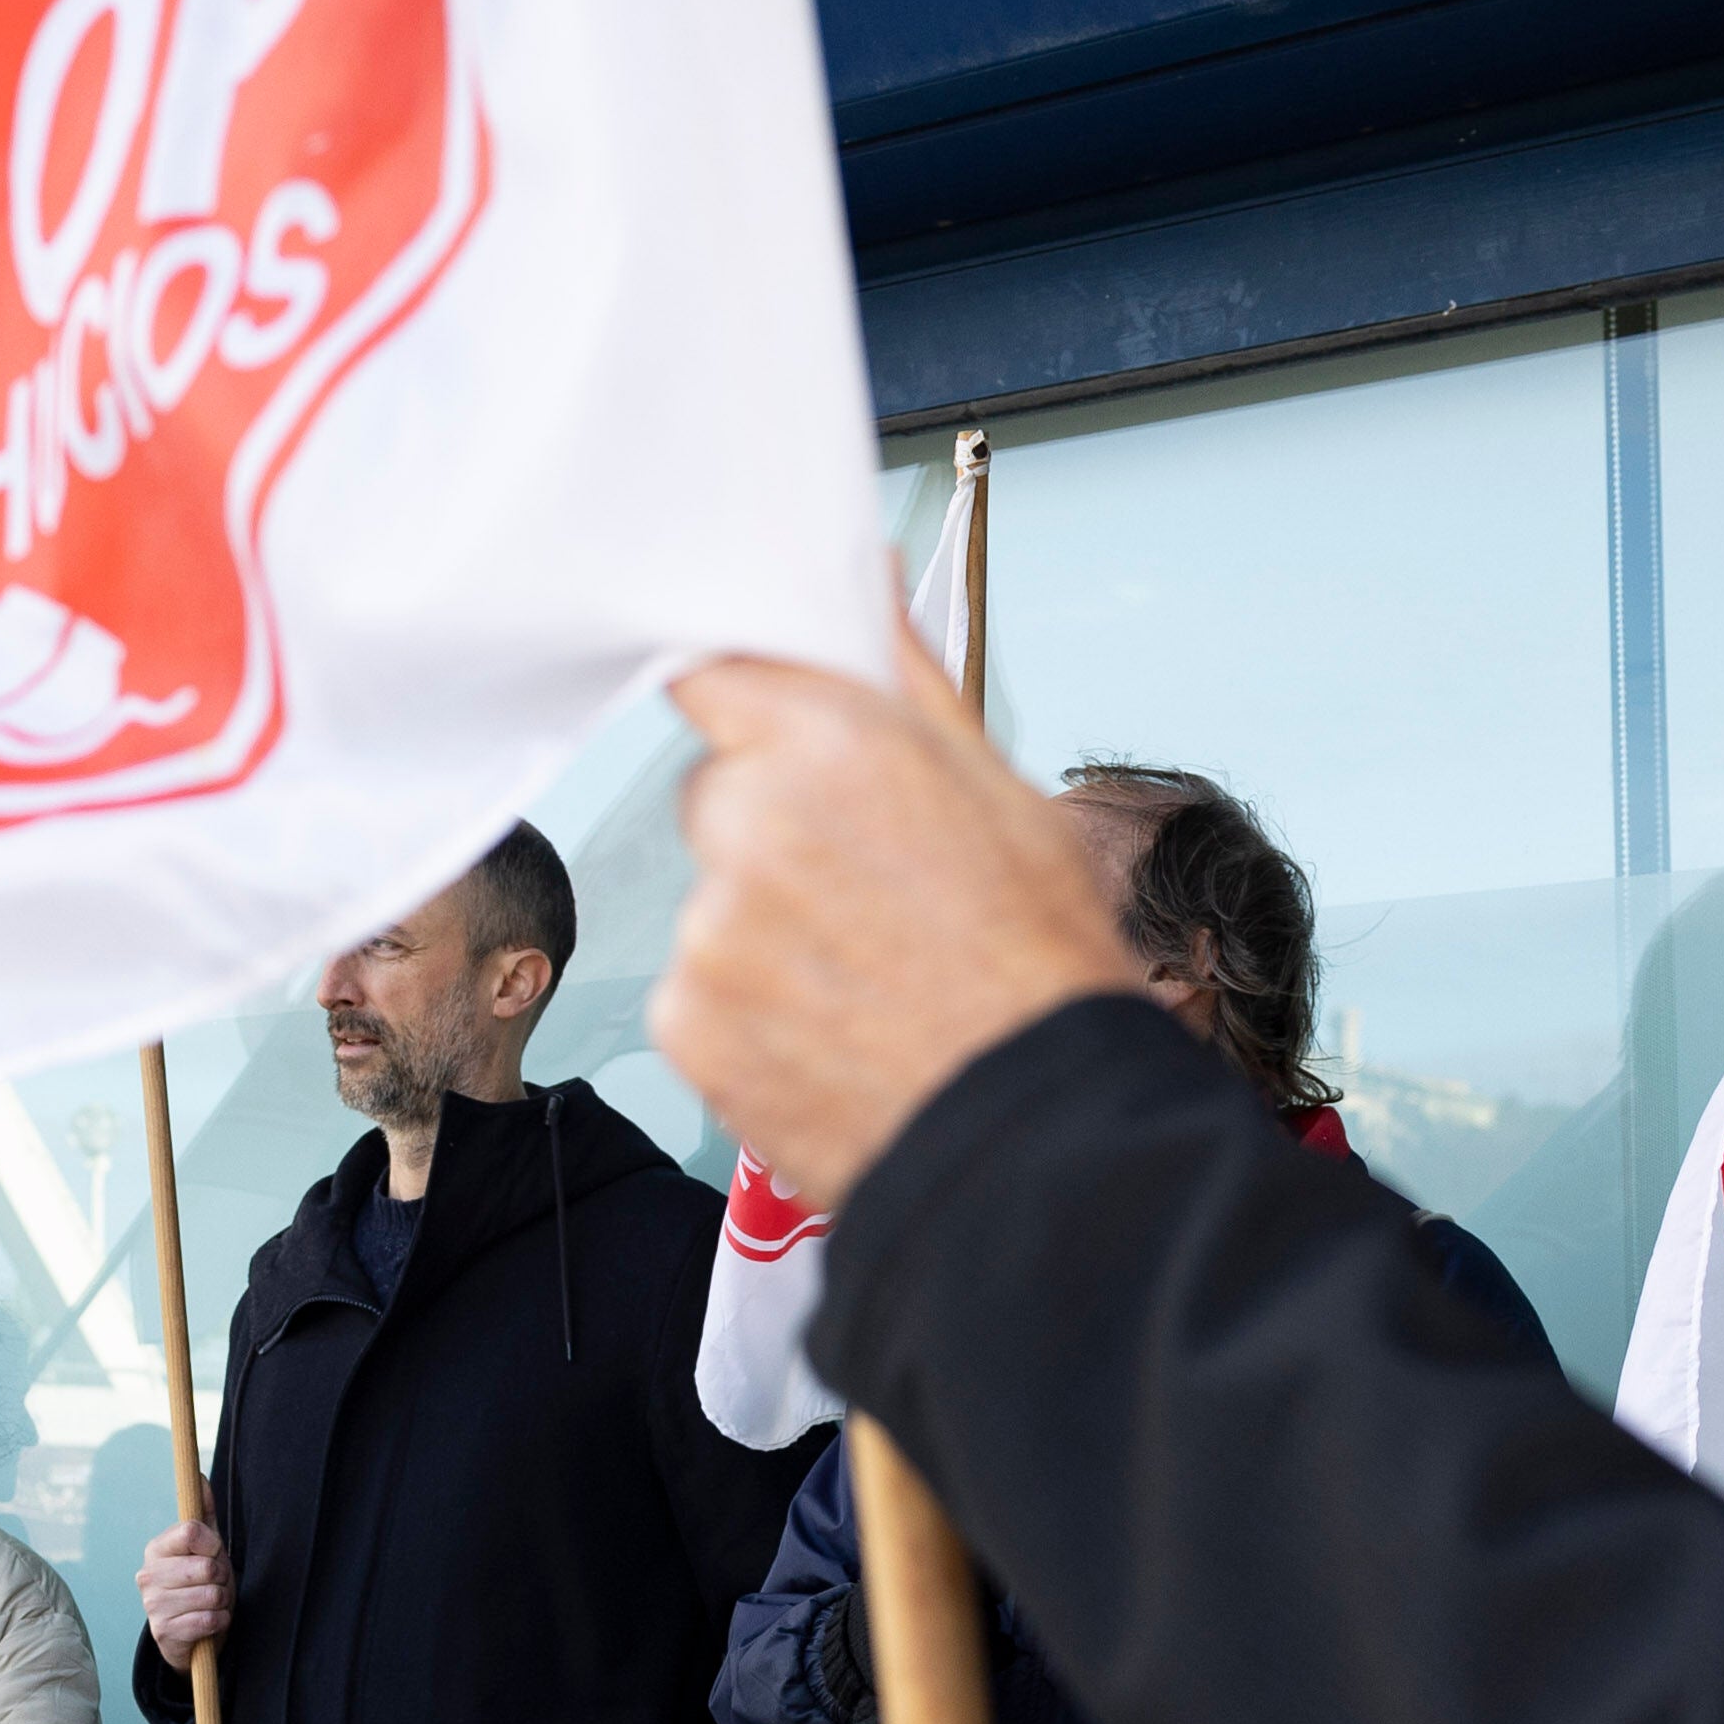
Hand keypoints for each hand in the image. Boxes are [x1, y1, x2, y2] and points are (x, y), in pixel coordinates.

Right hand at [136, 1522, 229, 1656]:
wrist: (194, 1632)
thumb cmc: (202, 1583)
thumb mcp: (206, 1547)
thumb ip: (203, 1513)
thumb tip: (200, 1478)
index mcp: (156, 1549)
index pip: (192, 1531)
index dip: (213, 1544)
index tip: (213, 1553)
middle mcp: (147, 1575)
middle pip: (206, 1566)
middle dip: (220, 1577)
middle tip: (212, 1583)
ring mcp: (152, 1606)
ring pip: (211, 1595)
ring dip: (221, 1601)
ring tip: (210, 1603)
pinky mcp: (163, 1633)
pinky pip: (209, 1620)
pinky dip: (218, 1621)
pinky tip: (208, 1622)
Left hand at [653, 655, 1143, 1210]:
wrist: (1028, 1136)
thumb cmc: (1038, 967)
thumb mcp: (1005, 796)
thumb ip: (910, 683)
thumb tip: (870, 587)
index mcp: (835, 746)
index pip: (719, 672)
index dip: (746, 706)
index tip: (769, 733)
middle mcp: (753, 824)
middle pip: (718, 793)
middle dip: (773, 827)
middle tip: (868, 891)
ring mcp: (709, 928)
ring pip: (711, 900)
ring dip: (763, 928)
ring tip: (864, 980)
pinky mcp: (685, 1021)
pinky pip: (696, 991)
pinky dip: (747, 1011)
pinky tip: (829, 1032)